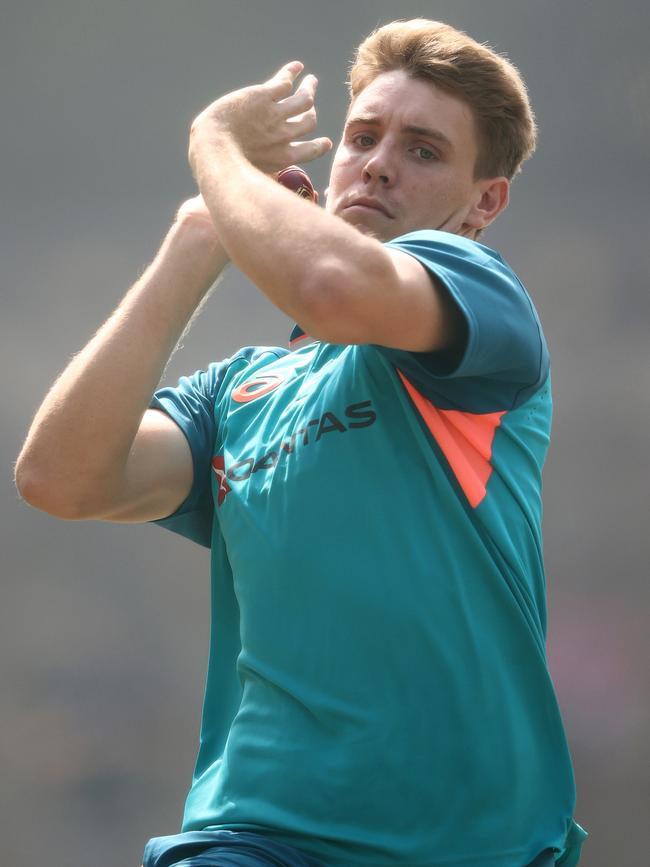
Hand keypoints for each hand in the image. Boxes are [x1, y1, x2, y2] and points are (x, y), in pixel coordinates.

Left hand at [188, 61, 331, 176]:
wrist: (213, 149)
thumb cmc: (224, 170)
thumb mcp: (252, 181)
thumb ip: (262, 181)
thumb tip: (259, 195)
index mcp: (282, 158)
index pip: (311, 150)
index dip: (320, 145)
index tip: (325, 142)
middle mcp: (284, 136)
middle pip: (309, 121)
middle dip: (312, 114)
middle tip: (310, 104)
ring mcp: (276, 115)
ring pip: (304, 99)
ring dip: (309, 88)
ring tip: (310, 81)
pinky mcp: (264, 96)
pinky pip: (285, 81)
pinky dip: (293, 72)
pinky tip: (297, 67)